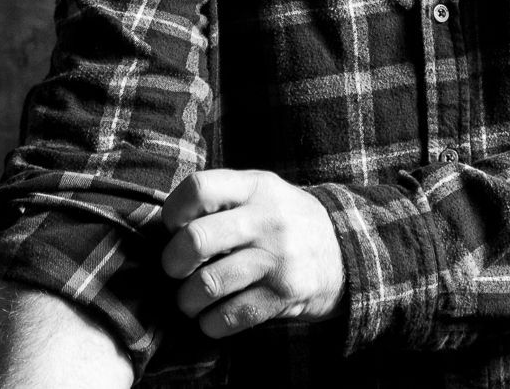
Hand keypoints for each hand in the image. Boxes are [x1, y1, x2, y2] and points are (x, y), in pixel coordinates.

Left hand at [160, 168, 344, 337]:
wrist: (343, 251)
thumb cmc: (285, 221)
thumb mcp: (262, 193)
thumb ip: (222, 198)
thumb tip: (166, 225)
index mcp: (257, 187)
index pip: (198, 188)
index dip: (174, 212)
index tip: (175, 228)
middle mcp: (268, 218)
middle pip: (195, 240)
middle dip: (172, 263)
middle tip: (176, 270)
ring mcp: (278, 258)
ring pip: (207, 285)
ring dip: (187, 300)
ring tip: (191, 299)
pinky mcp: (284, 294)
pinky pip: (229, 316)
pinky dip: (211, 323)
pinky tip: (214, 316)